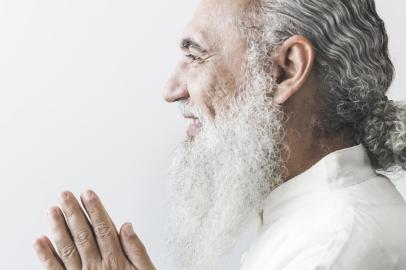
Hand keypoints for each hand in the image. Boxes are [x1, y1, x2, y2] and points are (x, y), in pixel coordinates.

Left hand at [33, 190, 155, 269]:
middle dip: (74, 213)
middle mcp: (97, 267)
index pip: (103, 229)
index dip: (95, 210)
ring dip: (58, 229)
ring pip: (68, 249)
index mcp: (116, 261)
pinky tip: (40, 241)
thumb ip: (138, 250)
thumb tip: (128, 226)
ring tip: (52, 211)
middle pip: (83, 235)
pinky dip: (46, 257)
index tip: (88, 194)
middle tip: (65, 195)